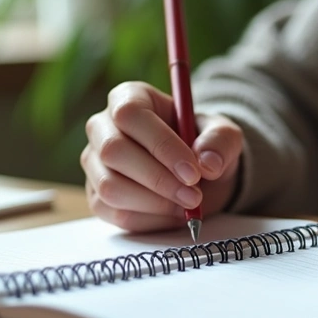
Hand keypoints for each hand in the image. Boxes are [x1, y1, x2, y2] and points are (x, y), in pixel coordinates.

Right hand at [82, 81, 242, 231]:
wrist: (196, 174)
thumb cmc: (203, 145)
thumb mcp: (223, 136)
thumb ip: (220, 141)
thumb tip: (208, 164)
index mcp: (129, 97)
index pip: (130, 115)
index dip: (161, 145)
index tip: (193, 172)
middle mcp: (102, 127)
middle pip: (114, 151)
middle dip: (159, 179)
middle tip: (194, 196)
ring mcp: (95, 162)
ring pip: (110, 187)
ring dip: (155, 203)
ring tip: (187, 204)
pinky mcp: (96, 195)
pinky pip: (114, 213)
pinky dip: (149, 220)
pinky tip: (172, 213)